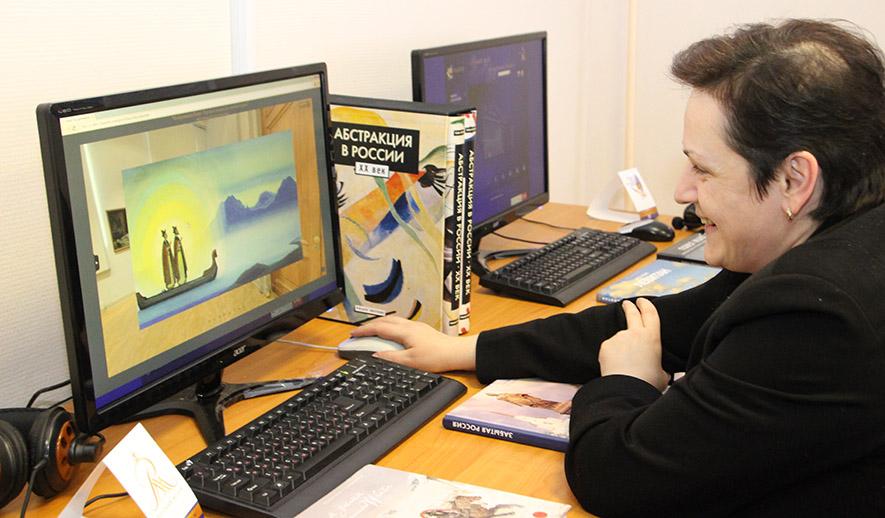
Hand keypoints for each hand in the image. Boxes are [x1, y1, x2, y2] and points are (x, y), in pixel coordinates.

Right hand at [350, 316, 476, 372]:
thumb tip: (375, 355)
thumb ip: (391, 358)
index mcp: (404, 332)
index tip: (352, 335)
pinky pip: (400, 323)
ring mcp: (416, 326)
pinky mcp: (421, 329)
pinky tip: (390, 332)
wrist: (456, 353)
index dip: (363, 331)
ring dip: (379, 324)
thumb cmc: (436, 357)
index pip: (378, 328)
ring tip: (370, 331)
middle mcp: (409, 326)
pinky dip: (389, 326)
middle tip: (357, 333)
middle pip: (384, 321)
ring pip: (392, 320)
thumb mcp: (410, 362)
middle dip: (368, 326)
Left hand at [598, 298, 668, 391]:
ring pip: (619, 338)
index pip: (650, 314)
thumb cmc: (647, 382)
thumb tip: (660, 372)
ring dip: (621, 346)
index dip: (646, 305)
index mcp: (652, 337)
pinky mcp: (606, 345)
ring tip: (624, 364)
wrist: (627, 388)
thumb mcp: (662, 374)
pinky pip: (609, 348)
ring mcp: (619, 337)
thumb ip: (660, 368)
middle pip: (632, 313)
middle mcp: (635, 333)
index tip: (642, 301)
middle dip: (629, 306)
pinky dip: (612, 355)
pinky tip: (615, 367)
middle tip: (627, 304)